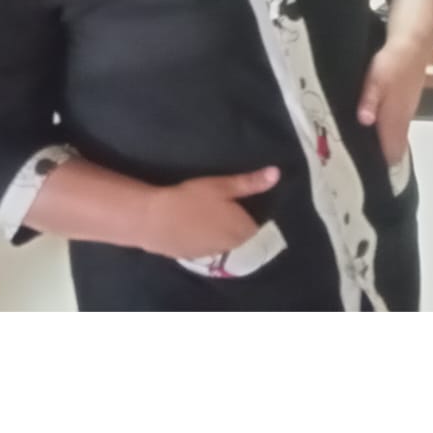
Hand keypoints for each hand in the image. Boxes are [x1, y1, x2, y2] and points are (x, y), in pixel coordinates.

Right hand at [139, 167, 279, 259]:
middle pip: (242, 237)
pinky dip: (206, 239)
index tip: (243, 203)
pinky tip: (195, 226)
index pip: (258, 227)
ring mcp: (212, 255)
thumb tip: (277, 174)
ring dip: (222, 233)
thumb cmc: (192, 199)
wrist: (155, 220)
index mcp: (243, 230)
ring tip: (210, 216)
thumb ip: (250, 183)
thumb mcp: (222, 185)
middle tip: (225, 206)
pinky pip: (209, 248)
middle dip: (238, 224)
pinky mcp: (194, 258)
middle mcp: (232, 247)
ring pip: (225, 244)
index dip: (252, 214)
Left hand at [358, 37, 431, 163]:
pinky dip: (385, 131)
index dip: (381, 168)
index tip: (363, 179)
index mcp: (395, 119)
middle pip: (393, 148)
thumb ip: (369, 100)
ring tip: (360, 151)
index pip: (392, 153)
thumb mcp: (376, 79)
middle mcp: (403, 120)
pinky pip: (395, 125)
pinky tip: (372, 129)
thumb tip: (364, 123)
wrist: (413, 43)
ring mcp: (406, 111)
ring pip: (395, 136)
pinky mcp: (405, 102)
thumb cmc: (392, 62)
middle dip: (379, 159)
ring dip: (382, 145)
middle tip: (354, 168)